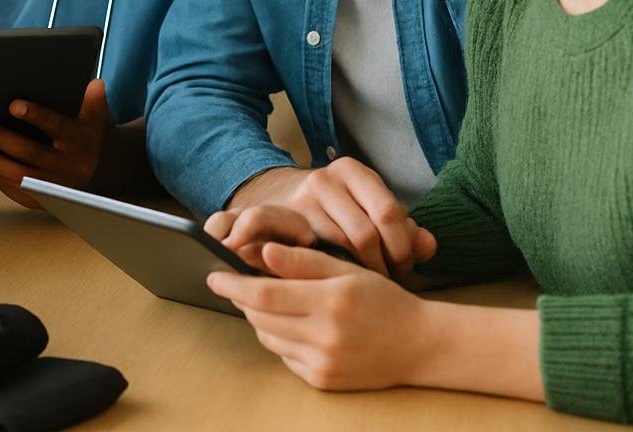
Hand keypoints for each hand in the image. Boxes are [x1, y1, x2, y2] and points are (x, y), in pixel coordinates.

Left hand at [0, 79, 112, 207]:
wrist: (100, 178)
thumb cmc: (88, 139)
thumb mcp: (97, 119)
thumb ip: (94, 101)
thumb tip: (95, 83)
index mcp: (79, 142)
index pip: (55, 126)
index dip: (36, 116)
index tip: (12, 105)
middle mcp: (64, 167)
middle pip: (26, 151)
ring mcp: (48, 187)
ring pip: (12, 172)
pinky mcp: (35, 199)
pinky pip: (6, 185)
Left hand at [208, 241, 429, 390]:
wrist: (419, 345)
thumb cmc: (382, 300)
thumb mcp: (347, 271)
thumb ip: (303, 262)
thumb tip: (261, 251)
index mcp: (330, 301)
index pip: (264, 294)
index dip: (233, 284)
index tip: (213, 274)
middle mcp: (325, 336)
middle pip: (260, 318)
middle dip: (242, 300)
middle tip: (237, 284)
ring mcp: (323, 363)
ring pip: (268, 337)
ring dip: (259, 319)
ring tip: (270, 302)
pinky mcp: (322, 381)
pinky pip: (284, 357)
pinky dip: (280, 339)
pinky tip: (295, 326)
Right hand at [229, 159, 434, 277]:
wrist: (288, 206)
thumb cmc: (344, 215)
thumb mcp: (375, 212)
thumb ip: (406, 230)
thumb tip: (429, 246)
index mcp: (352, 171)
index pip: (388, 212)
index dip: (401, 247)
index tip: (404, 268)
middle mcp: (322, 179)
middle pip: (365, 233)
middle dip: (382, 264)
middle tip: (387, 281)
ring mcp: (298, 200)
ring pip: (338, 247)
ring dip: (358, 272)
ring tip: (367, 283)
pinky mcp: (277, 223)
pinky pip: (312, 253)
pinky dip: (331, 268)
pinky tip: (335, 277)